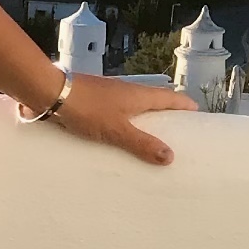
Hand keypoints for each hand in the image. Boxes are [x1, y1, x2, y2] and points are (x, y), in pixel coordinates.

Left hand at [29, 71, 198, 166]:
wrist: (50, 93)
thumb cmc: (86, 109)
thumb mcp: (117, 130)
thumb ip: (142, 144)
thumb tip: (170, 157)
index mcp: (138, 95)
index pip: (170, 98)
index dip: (185, 105)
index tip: (198, 115)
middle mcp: (127, 91)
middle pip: (154, 101)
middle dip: (166, 114)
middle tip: (176, 132)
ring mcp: (109, 95)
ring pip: (134, 107)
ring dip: (144, 119)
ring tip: (150, 139)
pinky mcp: (93, 101)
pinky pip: (116, 112)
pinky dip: (124, 123)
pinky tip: (117, 138)